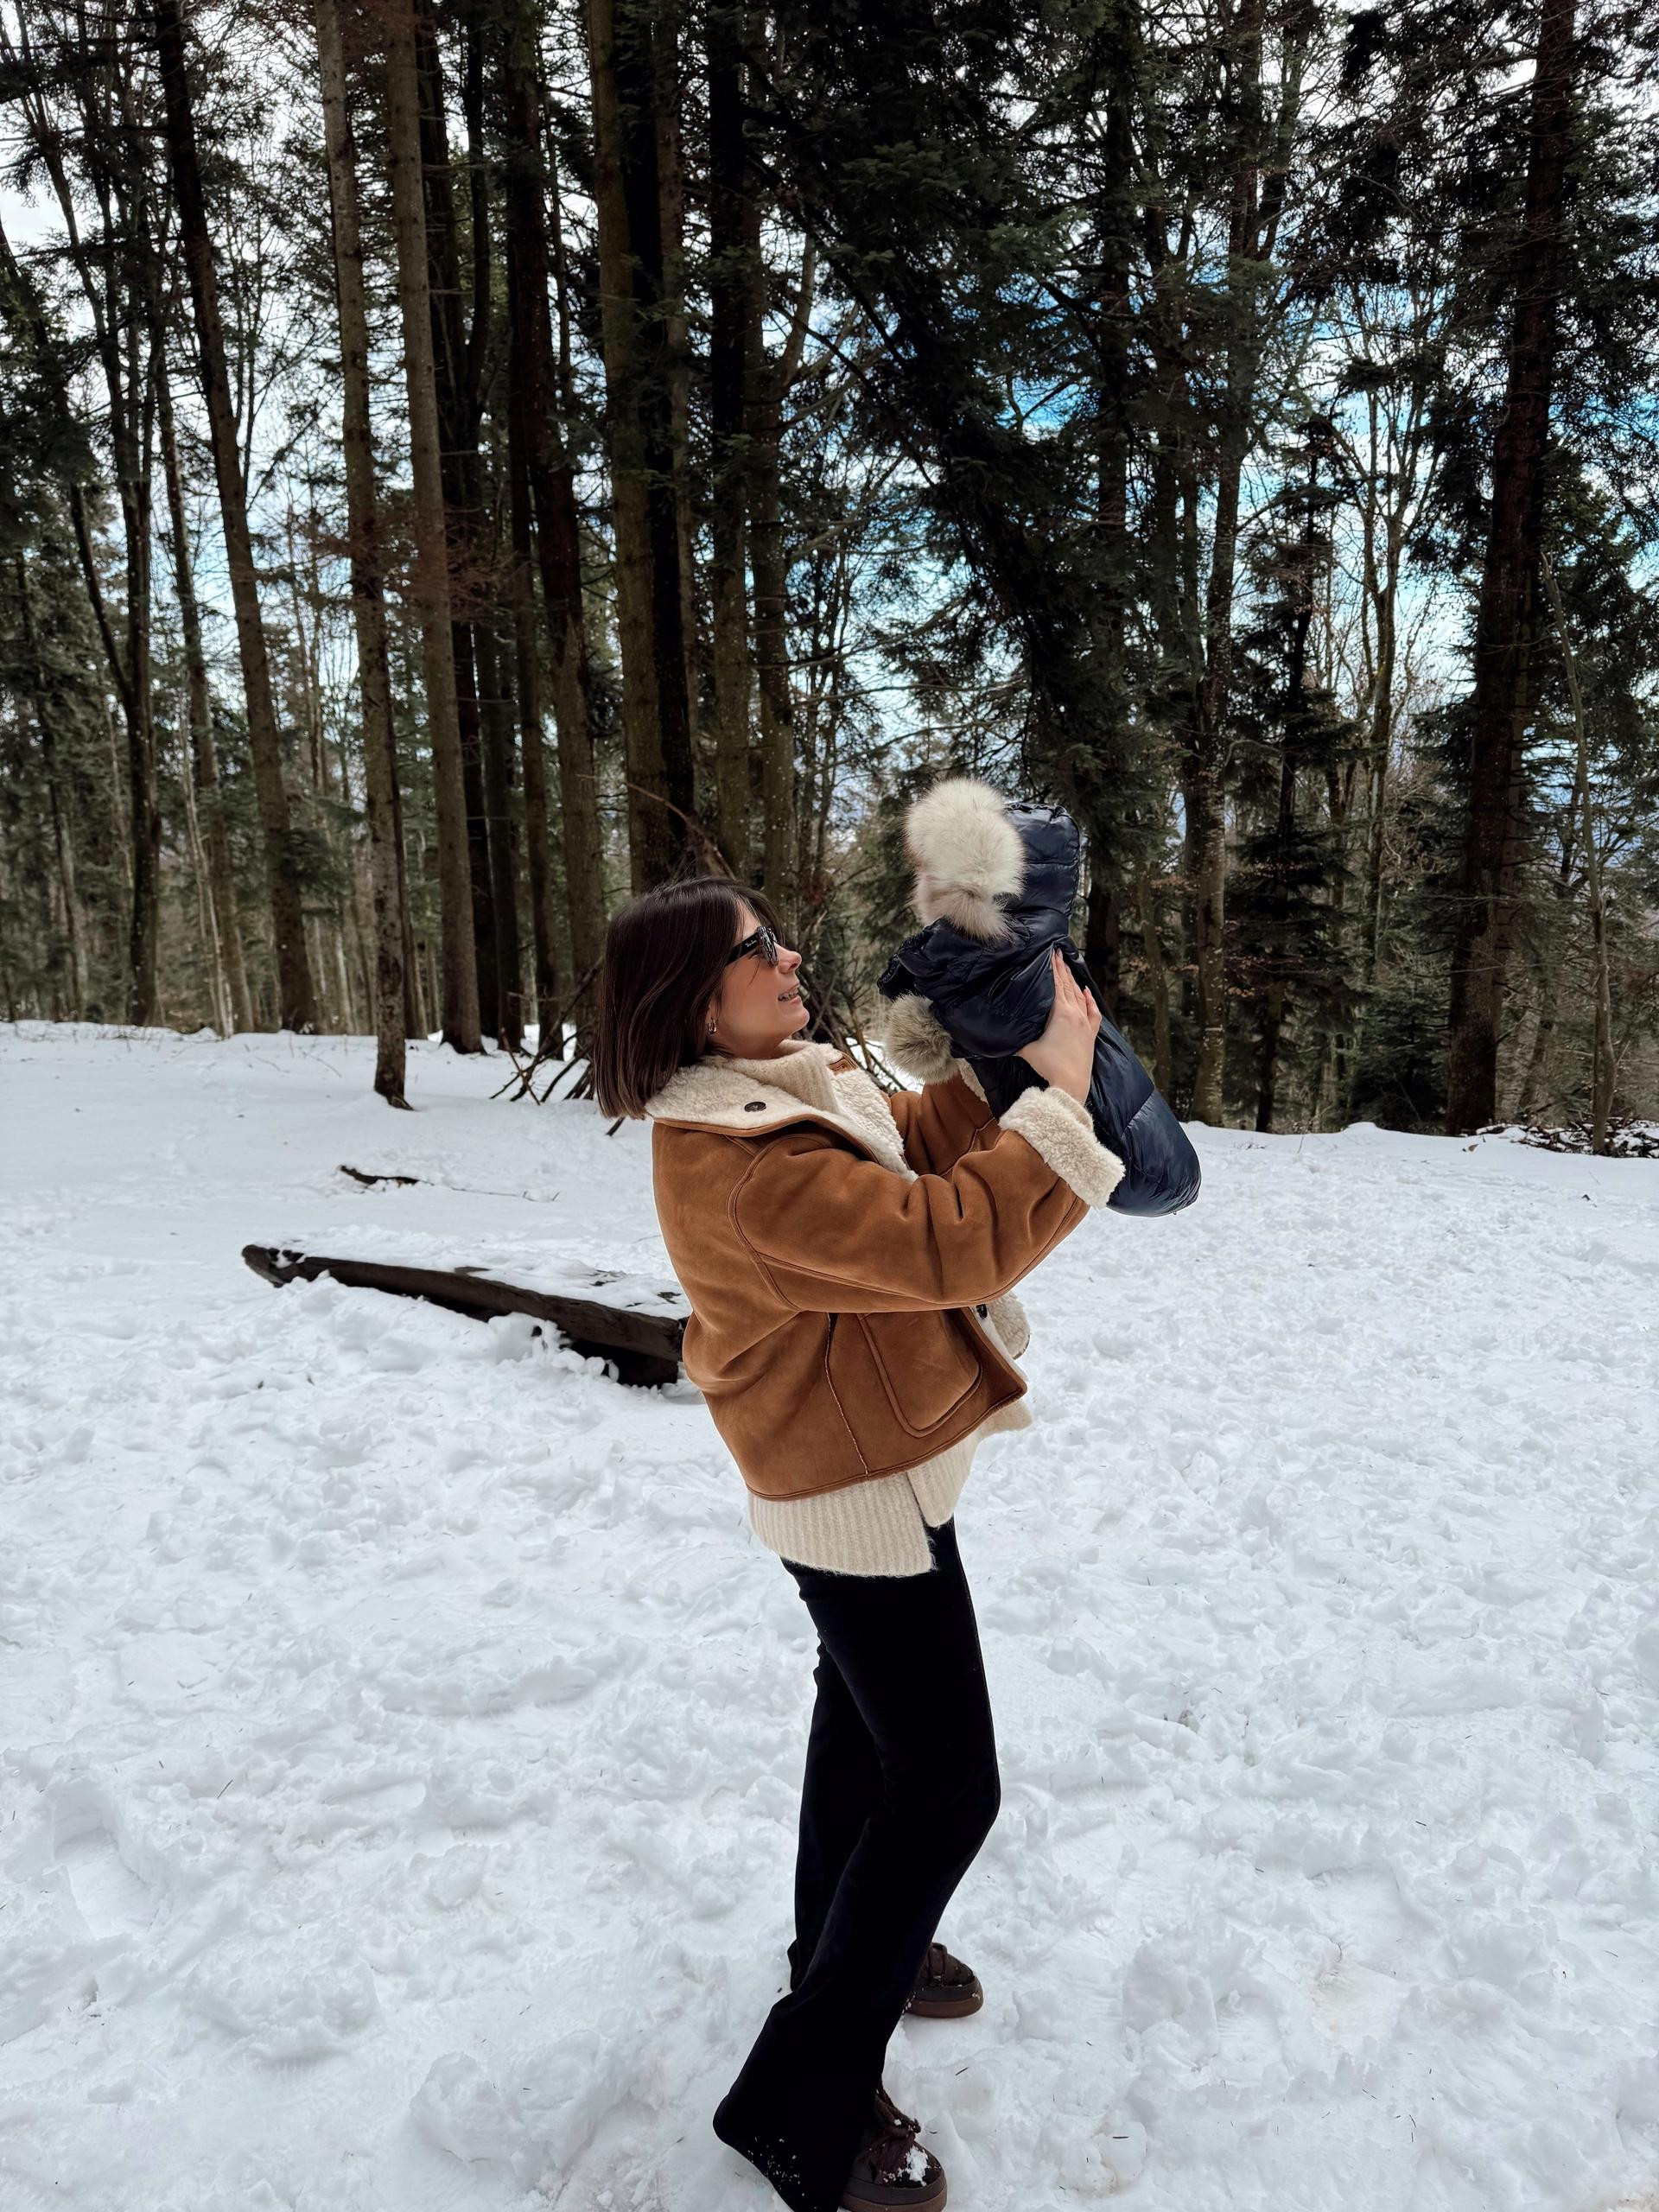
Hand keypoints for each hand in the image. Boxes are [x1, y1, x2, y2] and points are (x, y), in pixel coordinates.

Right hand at [1015, 948, 1099, 1105]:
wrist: (1071, 1082)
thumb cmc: (1049, 1065)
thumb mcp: (1028, 1050)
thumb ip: (1015, 1039)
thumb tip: (1001, 1034)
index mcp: (1060, 1013)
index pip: (1056, 985)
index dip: (1053, 969)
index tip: (1051, 955)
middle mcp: (1075, 1013)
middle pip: (1068, 986)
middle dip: (1062, 969)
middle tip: (1058, 954)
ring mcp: (1085, 1022)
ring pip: (1080, 996)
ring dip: (1073, 981)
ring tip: (1068, 968)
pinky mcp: (1091, 1033)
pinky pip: (1093, 1011)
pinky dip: (1090, 999)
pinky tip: (1087, 991)